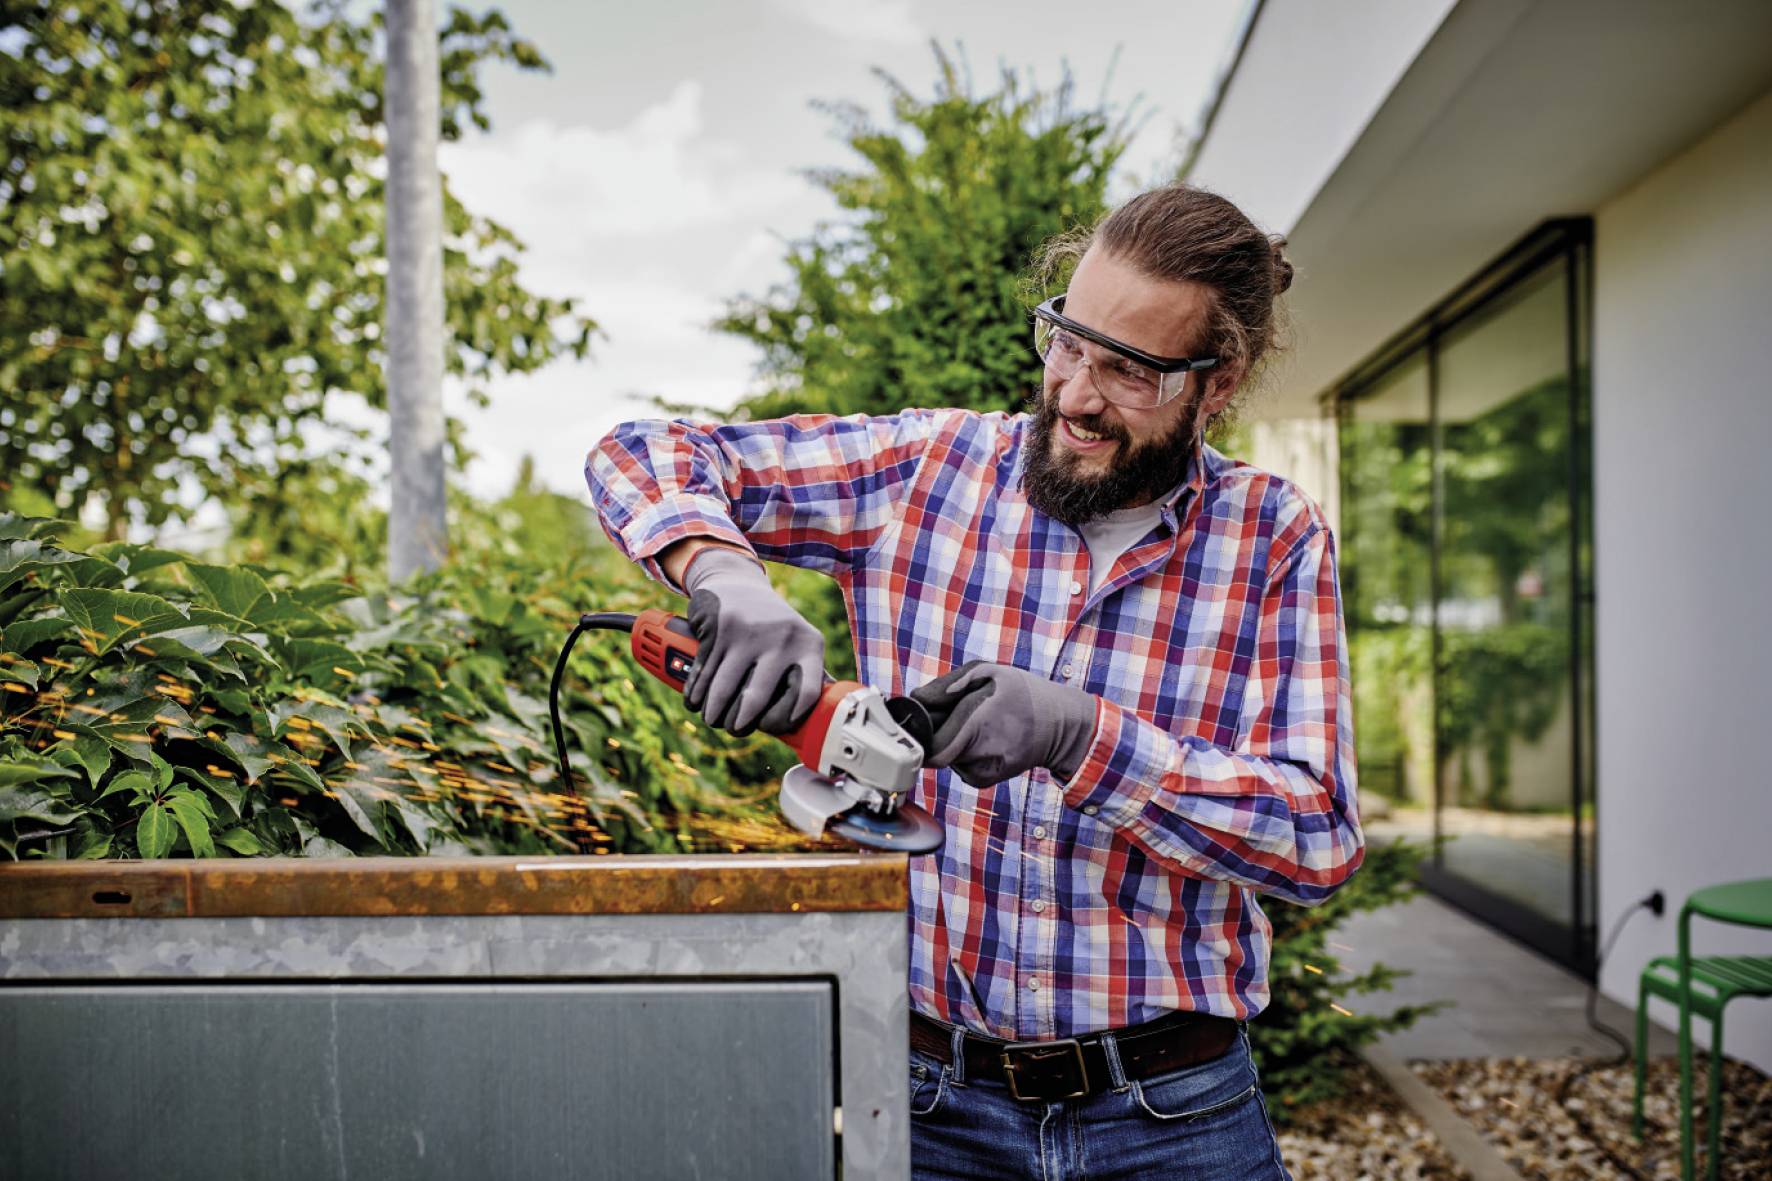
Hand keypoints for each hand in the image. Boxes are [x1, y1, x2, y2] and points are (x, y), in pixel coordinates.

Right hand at [680, 547, 824, 736]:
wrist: (736, 581)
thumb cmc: (770, 625)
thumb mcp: (795, 640)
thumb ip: (802, 674)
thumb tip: (805, 725)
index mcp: (809, 644)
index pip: (807, 692)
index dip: (788, 718)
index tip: (771, 728)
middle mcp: (783, 637)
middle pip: (757, 698)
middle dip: (740, 722)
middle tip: (734, 728)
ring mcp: (750, 632)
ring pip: (724, 688)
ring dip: (713, 711)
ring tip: (712, 719)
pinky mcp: (720, 628)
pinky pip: (704, 672)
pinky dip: (696, 692)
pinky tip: (695, 701)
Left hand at [908, 661, 1097, 786]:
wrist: (1062, 726)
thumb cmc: (1026, 694)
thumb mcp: (993, 671)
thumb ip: (952, 682)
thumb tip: (920, 698)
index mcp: (977, 722)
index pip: (931, 744)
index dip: (923, 730)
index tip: (924, 718)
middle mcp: (978, 753)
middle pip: (935, 753)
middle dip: (935, 736)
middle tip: (947, 719)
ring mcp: (981, 771)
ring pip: (945, 758)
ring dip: (950, 742)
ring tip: (974, 726)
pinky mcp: (983, 781)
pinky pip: (958, 766)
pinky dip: (962, 753)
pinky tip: (982, 741)